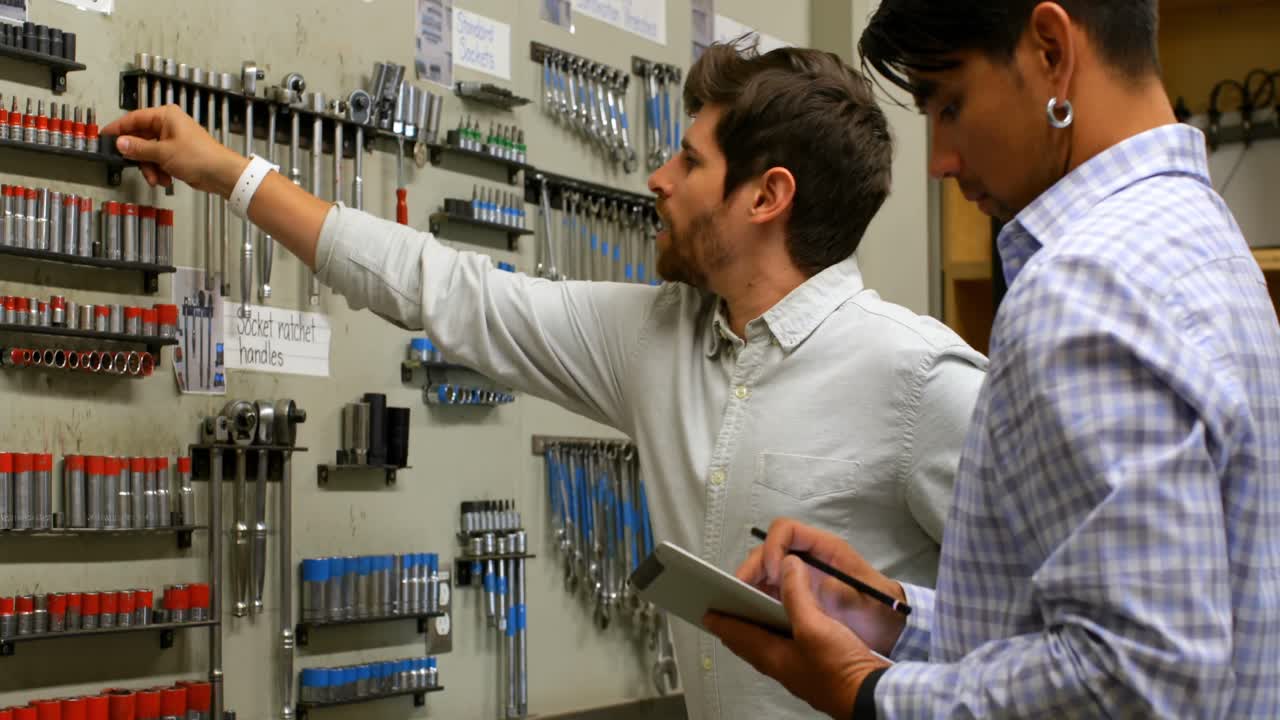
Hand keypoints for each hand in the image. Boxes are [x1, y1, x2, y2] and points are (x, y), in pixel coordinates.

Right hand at [103, 105, 248, 196]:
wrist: (221, 174)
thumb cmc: (198, 157)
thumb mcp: (163, 152)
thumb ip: (139, 148)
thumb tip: (120, 143)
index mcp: (165, 116)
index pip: (134, 118)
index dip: (118, 129)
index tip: (104, 137)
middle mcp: (168, 125)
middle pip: (140, 138)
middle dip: (139, 156)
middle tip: (134, 166)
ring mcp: (173, 140)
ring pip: (148, 152)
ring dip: (149, 168)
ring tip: (156, 178)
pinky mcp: (177, 154)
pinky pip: (159, 161)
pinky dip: (159, 171)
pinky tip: (165, 180)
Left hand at [704, 553, 890, 718]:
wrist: (871, 695)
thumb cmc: (838, 666)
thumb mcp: (814, 625)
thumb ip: (797, 594)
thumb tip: (786, 565)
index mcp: (771, 655)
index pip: (736, 634)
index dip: (720, 619)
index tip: (705, 610)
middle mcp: (779, 663)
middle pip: (749, 641)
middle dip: (736, 623)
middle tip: (726, 605)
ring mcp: (797, 667)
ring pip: (767, 643)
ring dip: (757, 626)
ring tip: (754, 607)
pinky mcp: (814, 667)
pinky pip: (787, 645)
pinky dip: (780, 630)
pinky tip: (790, 620)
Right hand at [737, 518, 907, 654]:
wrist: (888, 628)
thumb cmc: (877, 607)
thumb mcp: (860, 600)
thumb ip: (835, 590)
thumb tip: (802, 580)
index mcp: (823, 549)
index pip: (786, 530)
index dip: (773, 546)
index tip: (773, 574)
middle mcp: (805, 557)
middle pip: (768, 549)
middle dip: (753, 567)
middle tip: (743, 593)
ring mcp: (798, 576)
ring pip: (764, 570)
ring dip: (751, 584)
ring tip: (741, 606)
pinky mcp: (794, 595)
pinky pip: (768, 590)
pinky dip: (756, 598)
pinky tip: (751, 615)